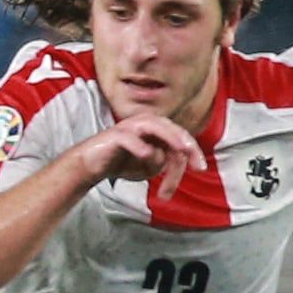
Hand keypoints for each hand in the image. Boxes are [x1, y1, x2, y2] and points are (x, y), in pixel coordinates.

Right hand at [80, 114, 206, 199]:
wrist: (92, 165)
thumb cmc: (121, 163)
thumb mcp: (149, 167)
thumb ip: (162, 162)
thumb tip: (168, 160)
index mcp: (157, 129)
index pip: (180, 138)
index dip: (193, 152)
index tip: (201, 168)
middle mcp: (146, 123)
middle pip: (173, 130)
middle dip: (187, 147)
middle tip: (198, 166)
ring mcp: (130, 127)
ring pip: (156, 128)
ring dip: (170, 139)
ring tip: (181, 150)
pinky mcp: (115, 136)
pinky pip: (130, 139)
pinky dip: (139, 146)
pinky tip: (146, 154)